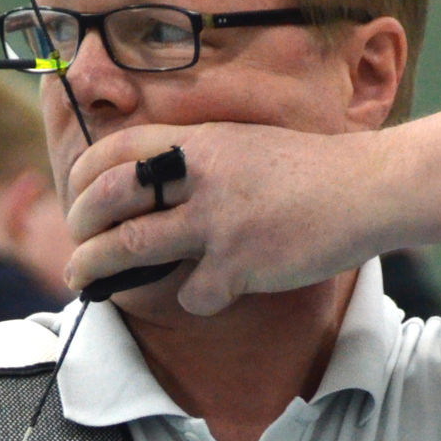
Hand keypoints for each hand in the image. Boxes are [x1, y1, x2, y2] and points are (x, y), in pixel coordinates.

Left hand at [63, 122, 388, 314]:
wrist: (366, 188)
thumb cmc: (306, 171)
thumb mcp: (241, 145)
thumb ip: (195, 160)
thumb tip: (149, 186)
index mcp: (195, 141)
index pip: (113, 151)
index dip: (81, 179)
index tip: (76, 201)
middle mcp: (197, 174)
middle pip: (108, 199)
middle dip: (80, 228)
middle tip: (75, 246)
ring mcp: (217, 220)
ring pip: (130, 248)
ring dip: (98, 268)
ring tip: (84, 280)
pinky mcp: (239, 263)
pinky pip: (194, 294)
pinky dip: (196, 300)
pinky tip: (213, 294)